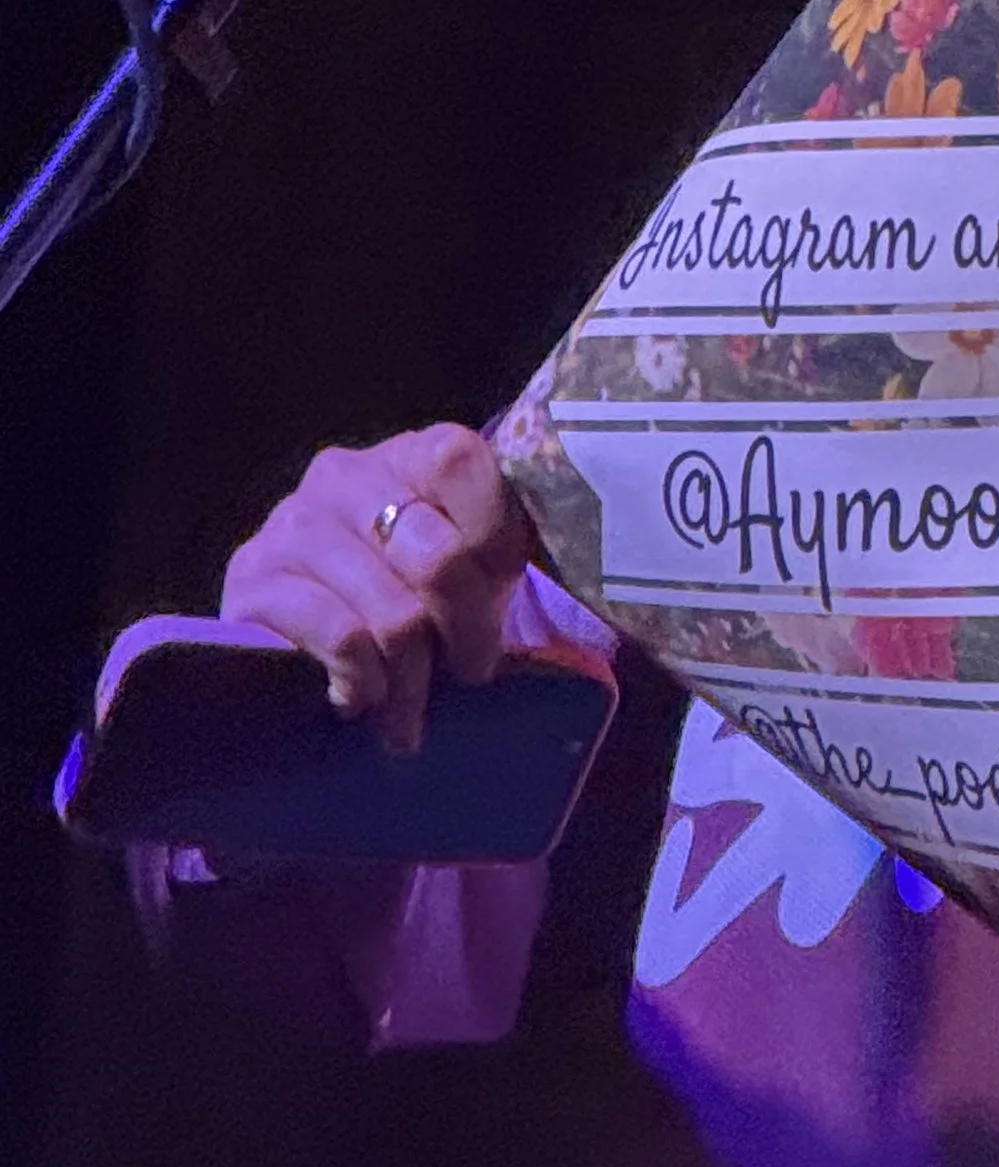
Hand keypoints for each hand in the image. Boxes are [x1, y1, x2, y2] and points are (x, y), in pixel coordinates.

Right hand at [220, 424, 534, 751]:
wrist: (305, 633)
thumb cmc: (416, 594)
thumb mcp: (473, 562)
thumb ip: (507, 551)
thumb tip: (579, 570)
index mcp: (412, 453)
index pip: (465, 465)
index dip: (495, 541)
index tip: (505, 592)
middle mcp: (344, 474)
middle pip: (434, 553)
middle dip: (466, 629)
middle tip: (472, 672)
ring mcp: (292, 523)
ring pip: (388, 610)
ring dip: (413, 678)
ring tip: (414, 712)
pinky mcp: (251, 579)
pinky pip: (335, 636)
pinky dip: (362, 680)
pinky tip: (361, 697)